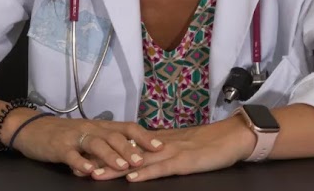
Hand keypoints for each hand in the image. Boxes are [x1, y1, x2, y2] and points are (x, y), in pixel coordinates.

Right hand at [4, 110, 163, 176]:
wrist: (34, 129)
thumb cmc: (65, 135)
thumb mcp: (88, 136)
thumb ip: (107, 144)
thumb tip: (132, 153)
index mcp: (101, 126)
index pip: (127, 127)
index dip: (143, 136)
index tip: (159, 146)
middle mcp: (91, 129)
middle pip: (114, 136)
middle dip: (130, 148)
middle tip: (144, 160)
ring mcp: (76, 137)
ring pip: (96, 144)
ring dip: (111, 155)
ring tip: (123, 167)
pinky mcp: (60, 147)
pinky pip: (72, 155)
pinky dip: (81, 163)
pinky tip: (89, 171)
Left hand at [84, 115, 255, 182]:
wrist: (232, 136)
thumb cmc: (209, 145)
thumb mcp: (182, 148)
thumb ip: (163, 152)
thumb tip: (144, 158)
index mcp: (159, 141)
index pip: (128, 147)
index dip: (107, 154)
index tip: (85, 158)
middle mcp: (161, 144)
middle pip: (127, 153)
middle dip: (103, 161)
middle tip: (81, 166)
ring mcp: (172, 152)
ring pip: (139, 160)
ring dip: (117, 168)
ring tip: (96, 174)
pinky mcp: (184, 161)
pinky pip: (162, 167)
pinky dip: (146, 172)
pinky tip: (133, 177)